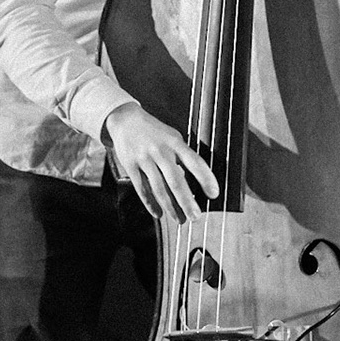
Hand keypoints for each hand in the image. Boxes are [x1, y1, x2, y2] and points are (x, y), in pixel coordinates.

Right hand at [102, 103, 217, 222]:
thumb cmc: (154, 131)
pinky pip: (141, 189)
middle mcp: (160, 151)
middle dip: (186, 201)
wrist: (125, 120)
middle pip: (175, 180)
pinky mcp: (130, 166)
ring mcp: (144, 159)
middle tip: (195, 216)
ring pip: (158, 188)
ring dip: (170, 207)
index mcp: (175, 142)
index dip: (205, 178)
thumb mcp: (172, 137)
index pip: (194, 162)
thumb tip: (192, 181)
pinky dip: (150, 203)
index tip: (214, 193)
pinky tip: (158, 213)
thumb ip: (182, 156)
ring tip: (179, 219)